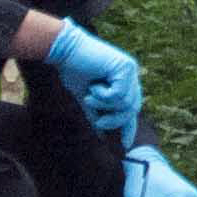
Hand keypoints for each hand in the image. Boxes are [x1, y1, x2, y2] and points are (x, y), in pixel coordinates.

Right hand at [43, 20, 143, 136]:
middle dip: (115, 119)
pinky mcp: (125, 67)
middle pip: (132, 108)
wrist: (64, 51)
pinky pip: (119, 95)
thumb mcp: (87, 99)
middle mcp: (131, 74)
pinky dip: (103, 96)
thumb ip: (98, 116)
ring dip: (104, 105)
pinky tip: (93, 85)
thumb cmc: (72, 70)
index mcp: (124, 80)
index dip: (128, 126)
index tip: (125, 145)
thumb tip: (104, 139)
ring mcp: (130, 70)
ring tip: (89, 95)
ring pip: (126, 104)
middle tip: (100, 122)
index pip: (131, 107)